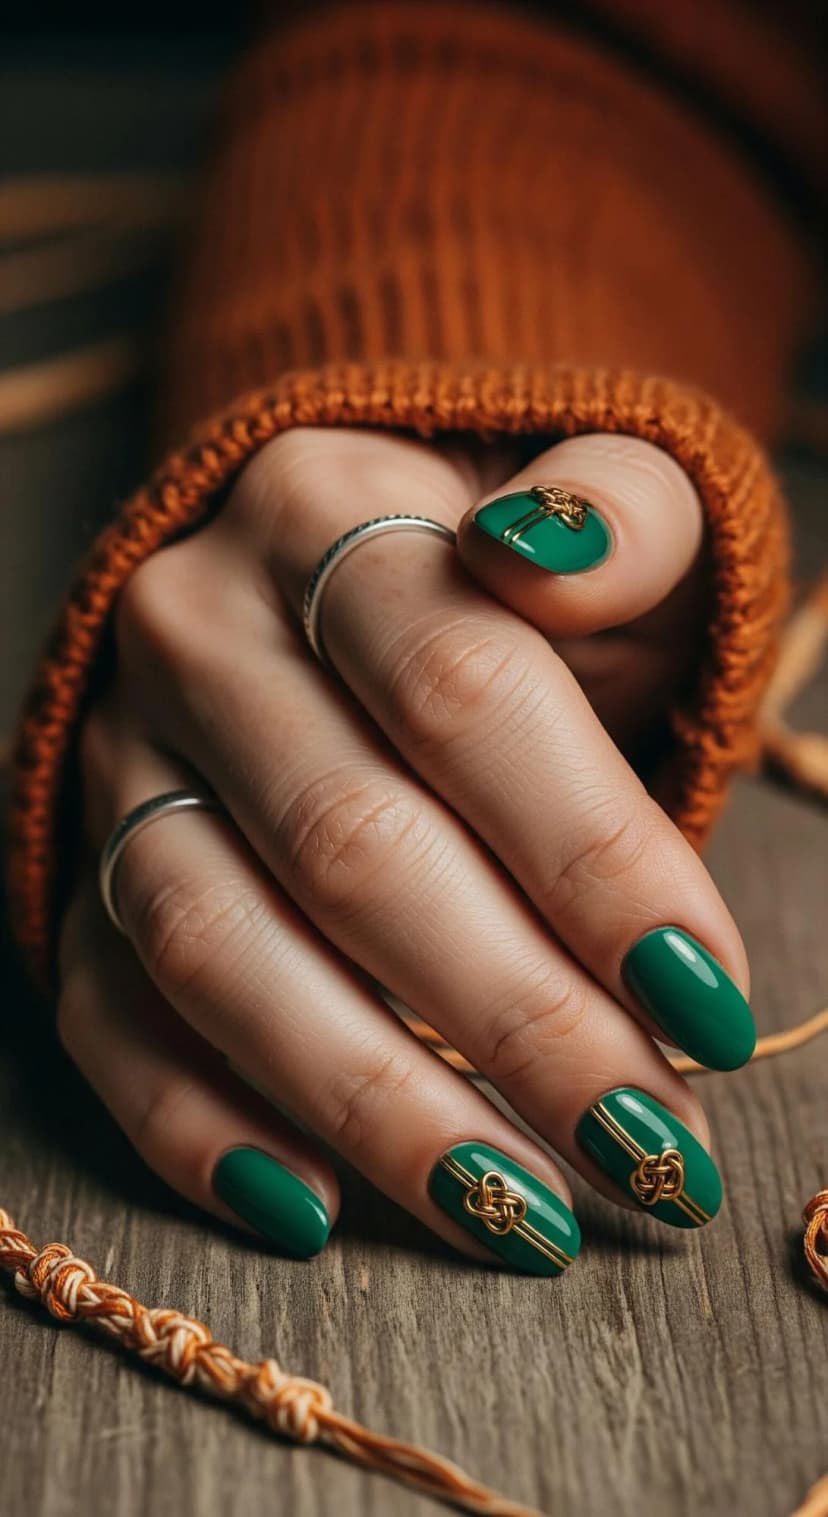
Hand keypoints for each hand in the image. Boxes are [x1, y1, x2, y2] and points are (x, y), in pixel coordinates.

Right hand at [58, 426, 753, 1267]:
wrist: (348, 575)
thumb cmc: (515, 573)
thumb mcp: (613, 504)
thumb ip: (622, 514)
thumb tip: (553, 550)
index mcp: (326, 507)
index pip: (463, 689)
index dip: (592, 858)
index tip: (710, 1003)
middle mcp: (196, 628)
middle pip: (348, 842)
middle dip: (515, 1017)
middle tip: (651, 1148)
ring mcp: (120, 753)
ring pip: (214, 943)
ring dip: (372, 1100)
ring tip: (523, 1214)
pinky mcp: (82, 859)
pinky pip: (103, 1005)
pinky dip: (193, 1118)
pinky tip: (314, 1205)